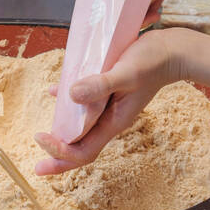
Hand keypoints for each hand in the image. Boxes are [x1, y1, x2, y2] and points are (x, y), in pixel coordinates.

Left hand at [33, 29, 183, 174]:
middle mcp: (110, 118)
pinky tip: (56, 90)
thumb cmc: (152, 62)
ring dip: (62, 130)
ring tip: (44, 131)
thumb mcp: (126, 73)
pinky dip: (69, 101)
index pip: (84, 151)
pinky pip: (85, 102)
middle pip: (81, 145)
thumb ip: (100, 85)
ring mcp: (110, 106)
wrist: (173, 51)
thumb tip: (70, 96)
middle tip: (37, 158)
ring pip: (82, 125)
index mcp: (114, 122)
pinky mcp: (109, 91)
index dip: (61, 153)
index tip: (40, 137)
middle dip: (58, 154)